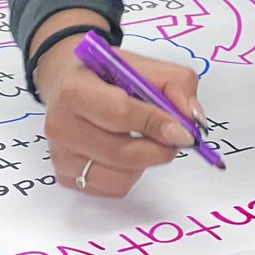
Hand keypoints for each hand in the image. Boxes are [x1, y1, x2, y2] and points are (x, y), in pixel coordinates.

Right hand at [35, 37, 202, 197]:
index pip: (120, 113)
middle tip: (177, 140)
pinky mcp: (64, 177)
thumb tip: (193, 120)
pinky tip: (127, 151)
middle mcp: (60, 125)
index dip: (156, 124)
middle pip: (121, 152)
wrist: (68, 82)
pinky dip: (131, 174)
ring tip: (146, 139)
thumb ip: (175, 84)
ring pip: (120, 177)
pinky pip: (112, 188)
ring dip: (146, 162)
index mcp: (74, 90)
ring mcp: (60, 155)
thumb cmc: (106, 75)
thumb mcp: (142, 65)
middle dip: (159, 149)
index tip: (184, 133)